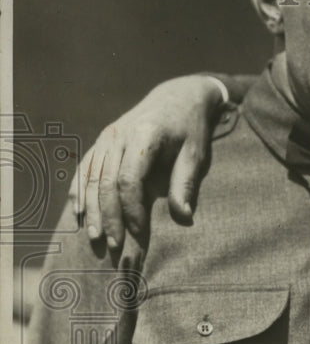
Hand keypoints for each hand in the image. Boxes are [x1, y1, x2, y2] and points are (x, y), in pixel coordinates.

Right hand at [68, 76, 224, 248]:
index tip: (140, 232)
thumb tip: (184, 219)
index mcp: (144, 136)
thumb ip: (185, 185)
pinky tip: (78, 214)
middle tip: (114, 245)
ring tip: (95, 238)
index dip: (132, 209)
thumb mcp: (195, 154)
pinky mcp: (101, 141)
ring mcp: (106, 137)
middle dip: (109, 217)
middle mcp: (119, 135)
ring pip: (91, 178)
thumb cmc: (190, 129)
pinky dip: (80, 192)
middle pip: (106, 182)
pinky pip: (84, 168)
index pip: (129, 179)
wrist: (177, 98)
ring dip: (92, 210)